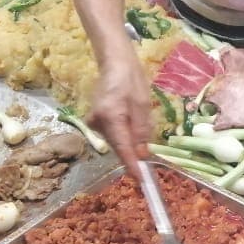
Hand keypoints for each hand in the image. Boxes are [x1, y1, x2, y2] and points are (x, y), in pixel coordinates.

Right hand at [88, 52, 152, 172]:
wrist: (114, 62)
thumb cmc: (131, 79)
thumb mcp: (142, 104)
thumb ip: (142, 130)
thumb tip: (142, 154)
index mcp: (110, 118)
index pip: (122, 149)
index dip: (132, 165)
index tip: (141, 180)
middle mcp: (98, 123)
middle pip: (119, 145)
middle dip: (134, 151)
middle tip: (149, 154)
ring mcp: (94, 121)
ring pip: (116, 140)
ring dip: (130, 140)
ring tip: (141, 122)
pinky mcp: (95, 119)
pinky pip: (112, 132)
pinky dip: (123, 132)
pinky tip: (131, 119)